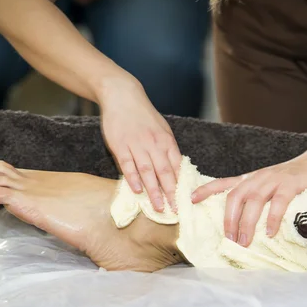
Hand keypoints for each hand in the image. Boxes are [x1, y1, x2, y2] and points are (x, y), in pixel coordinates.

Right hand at [100, 81, 181, 212]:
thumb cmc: (143, 115)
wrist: (122, 95)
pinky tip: (138, 191)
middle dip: (172, 193)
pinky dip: (133, 178)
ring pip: (148, 171)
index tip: (186, 201)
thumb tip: (175, 170)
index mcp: (167, 141)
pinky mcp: (120, 145)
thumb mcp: (162, 129)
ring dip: (154, 191)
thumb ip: (167, 150)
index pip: (177, 167)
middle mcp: (154, 144)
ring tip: (159, 207)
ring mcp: (137, 145)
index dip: (182, 185)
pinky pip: (128, 164)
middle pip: (165, 172)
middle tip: (175, 211)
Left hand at [191, 153, 306, 246]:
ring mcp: (274, 180)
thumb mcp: (266, 185)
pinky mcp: (291, 184)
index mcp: (249, 179)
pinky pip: (279, 202)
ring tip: (244, 241)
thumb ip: (254, 197)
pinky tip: (270, 233)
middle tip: (229, 240)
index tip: (191, 200)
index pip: (222, 182)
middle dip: (229, 219)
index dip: (206, 190)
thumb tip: (240, 223)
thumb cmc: (290, 179)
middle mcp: (258, 178)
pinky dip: (272, 218)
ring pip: (253, 201)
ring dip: (246, 223)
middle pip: (235, 196)